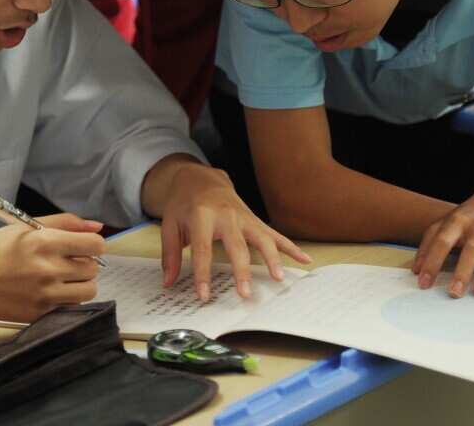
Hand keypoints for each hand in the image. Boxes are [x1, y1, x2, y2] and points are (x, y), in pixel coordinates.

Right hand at [0, 213, 105, 322]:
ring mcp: (45, 295)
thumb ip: (64, 223)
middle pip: (93, 269)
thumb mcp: (25, 227)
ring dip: (80, 284)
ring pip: (88, 292)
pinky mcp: (39, 314)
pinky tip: (48, 292)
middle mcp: (49, 269)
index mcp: (46, 242)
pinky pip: (70, 308)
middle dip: (84, 264)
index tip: (82, 247)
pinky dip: (65, 300)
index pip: (95, 245)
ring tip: (62, 280)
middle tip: (66, 263)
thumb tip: (97, 226)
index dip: (92, 245)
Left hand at [147, 157, 310, 301]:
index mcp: (201, 215)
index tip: (203, 295)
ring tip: (278, 278)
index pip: (202, 249)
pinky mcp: (255, 220)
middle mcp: (226, 215)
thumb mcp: (169, 224)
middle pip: (237, 246)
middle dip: (242, 270)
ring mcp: (244, 217)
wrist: (200, 178)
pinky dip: (291, 247)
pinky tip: (305, 260)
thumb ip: (170, 254)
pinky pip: (275, 234)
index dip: (203, 274)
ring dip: (272, 258)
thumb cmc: (184, 204)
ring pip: (262, 238)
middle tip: (245, 293)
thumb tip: (169, 282)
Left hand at [413, 184, 473, 297]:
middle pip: (471, 249)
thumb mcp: (446, 223)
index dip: (432, 261)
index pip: (442, 242)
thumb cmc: (468, 217)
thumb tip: (416, 270)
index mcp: (458, 221)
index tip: (424, 283)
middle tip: (453, 293)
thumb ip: (428, 243)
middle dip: (462, 272)